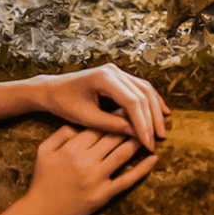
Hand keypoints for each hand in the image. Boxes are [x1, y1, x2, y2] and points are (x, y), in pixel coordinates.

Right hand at [21, 125, 158, 214]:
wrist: (41, 211)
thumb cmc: (42, 179)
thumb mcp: (44, 150)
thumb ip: (61, 133)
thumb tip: (80, 124)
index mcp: (72, 148)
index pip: (98, 126)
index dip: (112, 116)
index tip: (123, 108)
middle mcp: (86, 160)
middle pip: (112, 137)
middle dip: (128, 124)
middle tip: (141, 114)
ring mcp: (97, 178)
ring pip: (123, 154)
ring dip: (137, 141)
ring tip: (148, 132)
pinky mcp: (104, 194)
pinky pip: (127, 180)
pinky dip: (142, 169)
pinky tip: (153, 159)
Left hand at [34, 64, 169, 150]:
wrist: (52, 90)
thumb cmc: (65, 103)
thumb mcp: (87, 118)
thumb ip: (112, 125)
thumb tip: (137, 134)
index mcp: (104, 78)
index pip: (132, 102)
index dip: (143, 124)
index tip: (148, 143)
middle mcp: (114, 71)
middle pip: (142, 94)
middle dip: (152, 119)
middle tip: (157, 140)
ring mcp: (117, 71)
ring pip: (145, 89)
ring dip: (155, 110)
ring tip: (161, 130)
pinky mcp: (117, 76)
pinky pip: (140, 87)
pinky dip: (151, 100)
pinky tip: (161, 112)